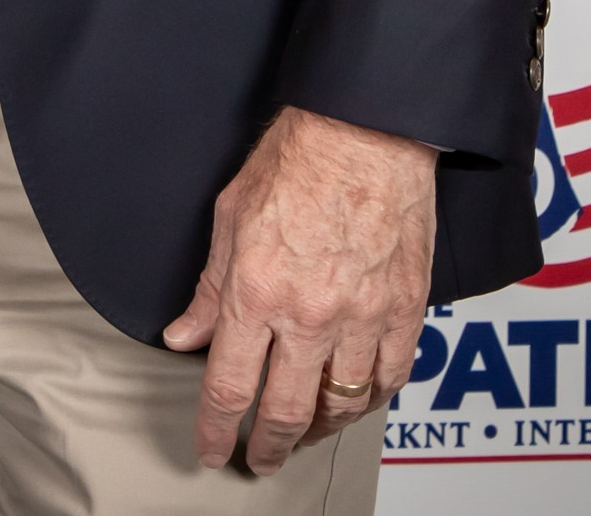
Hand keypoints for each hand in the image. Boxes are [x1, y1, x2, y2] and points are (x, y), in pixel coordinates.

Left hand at [163, 104, 435, 475]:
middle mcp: (311, 315)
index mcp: (258, 291)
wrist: (364, 132)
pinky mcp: (405, 312)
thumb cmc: (294, 161)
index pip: (230, 384)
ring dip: (317, 430)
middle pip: (286, 410)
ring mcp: (364, 318)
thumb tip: (185, 335)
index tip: (211, 450)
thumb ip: (211, 289)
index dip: (216, 428)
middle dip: (267, 445)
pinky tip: (352, 402)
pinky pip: (390, 378)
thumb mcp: (229, 217)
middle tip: (257, 458)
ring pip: (341, 404)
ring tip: (300, 435)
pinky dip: (368, 400)